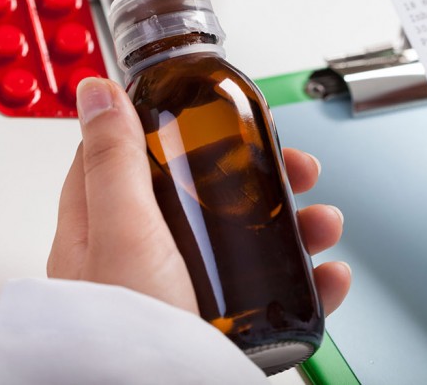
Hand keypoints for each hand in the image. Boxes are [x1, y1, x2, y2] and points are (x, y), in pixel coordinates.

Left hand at [48, 77, 350, 316]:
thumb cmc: (122, 337)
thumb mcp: (120, 231)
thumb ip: (114, 160)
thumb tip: (97, 90)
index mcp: (105, 226)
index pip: (139, 155)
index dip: (183, 127)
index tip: (221, 113)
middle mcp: (145, 256)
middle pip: (209, 193)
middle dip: (263, 174)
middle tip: (296, 166)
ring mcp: (186, 292)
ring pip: (248, 240)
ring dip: (297, 222)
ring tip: (325, 223)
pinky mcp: (222, 327)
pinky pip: (273, 294)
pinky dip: (309, 281)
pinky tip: (329, 278)